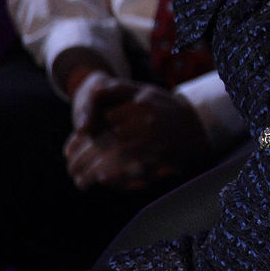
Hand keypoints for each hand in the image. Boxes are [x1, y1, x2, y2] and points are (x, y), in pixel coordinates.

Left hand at [64, 72, 210, 190]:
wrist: (198, 124)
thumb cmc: (165, 106)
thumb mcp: (143, 90)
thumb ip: (117, 90)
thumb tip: (94, 91)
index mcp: (138, 105)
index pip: (103, 122)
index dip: (84, 138)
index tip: (71, 149)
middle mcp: (145, 122)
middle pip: (106, 141)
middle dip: (84, 158)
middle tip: (71, 169)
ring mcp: (154, 140)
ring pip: (117, 156)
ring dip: (95, 169)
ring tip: (79, 180)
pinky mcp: (162, 157)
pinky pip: (136, 168)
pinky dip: (118, 174)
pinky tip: (103, 179)